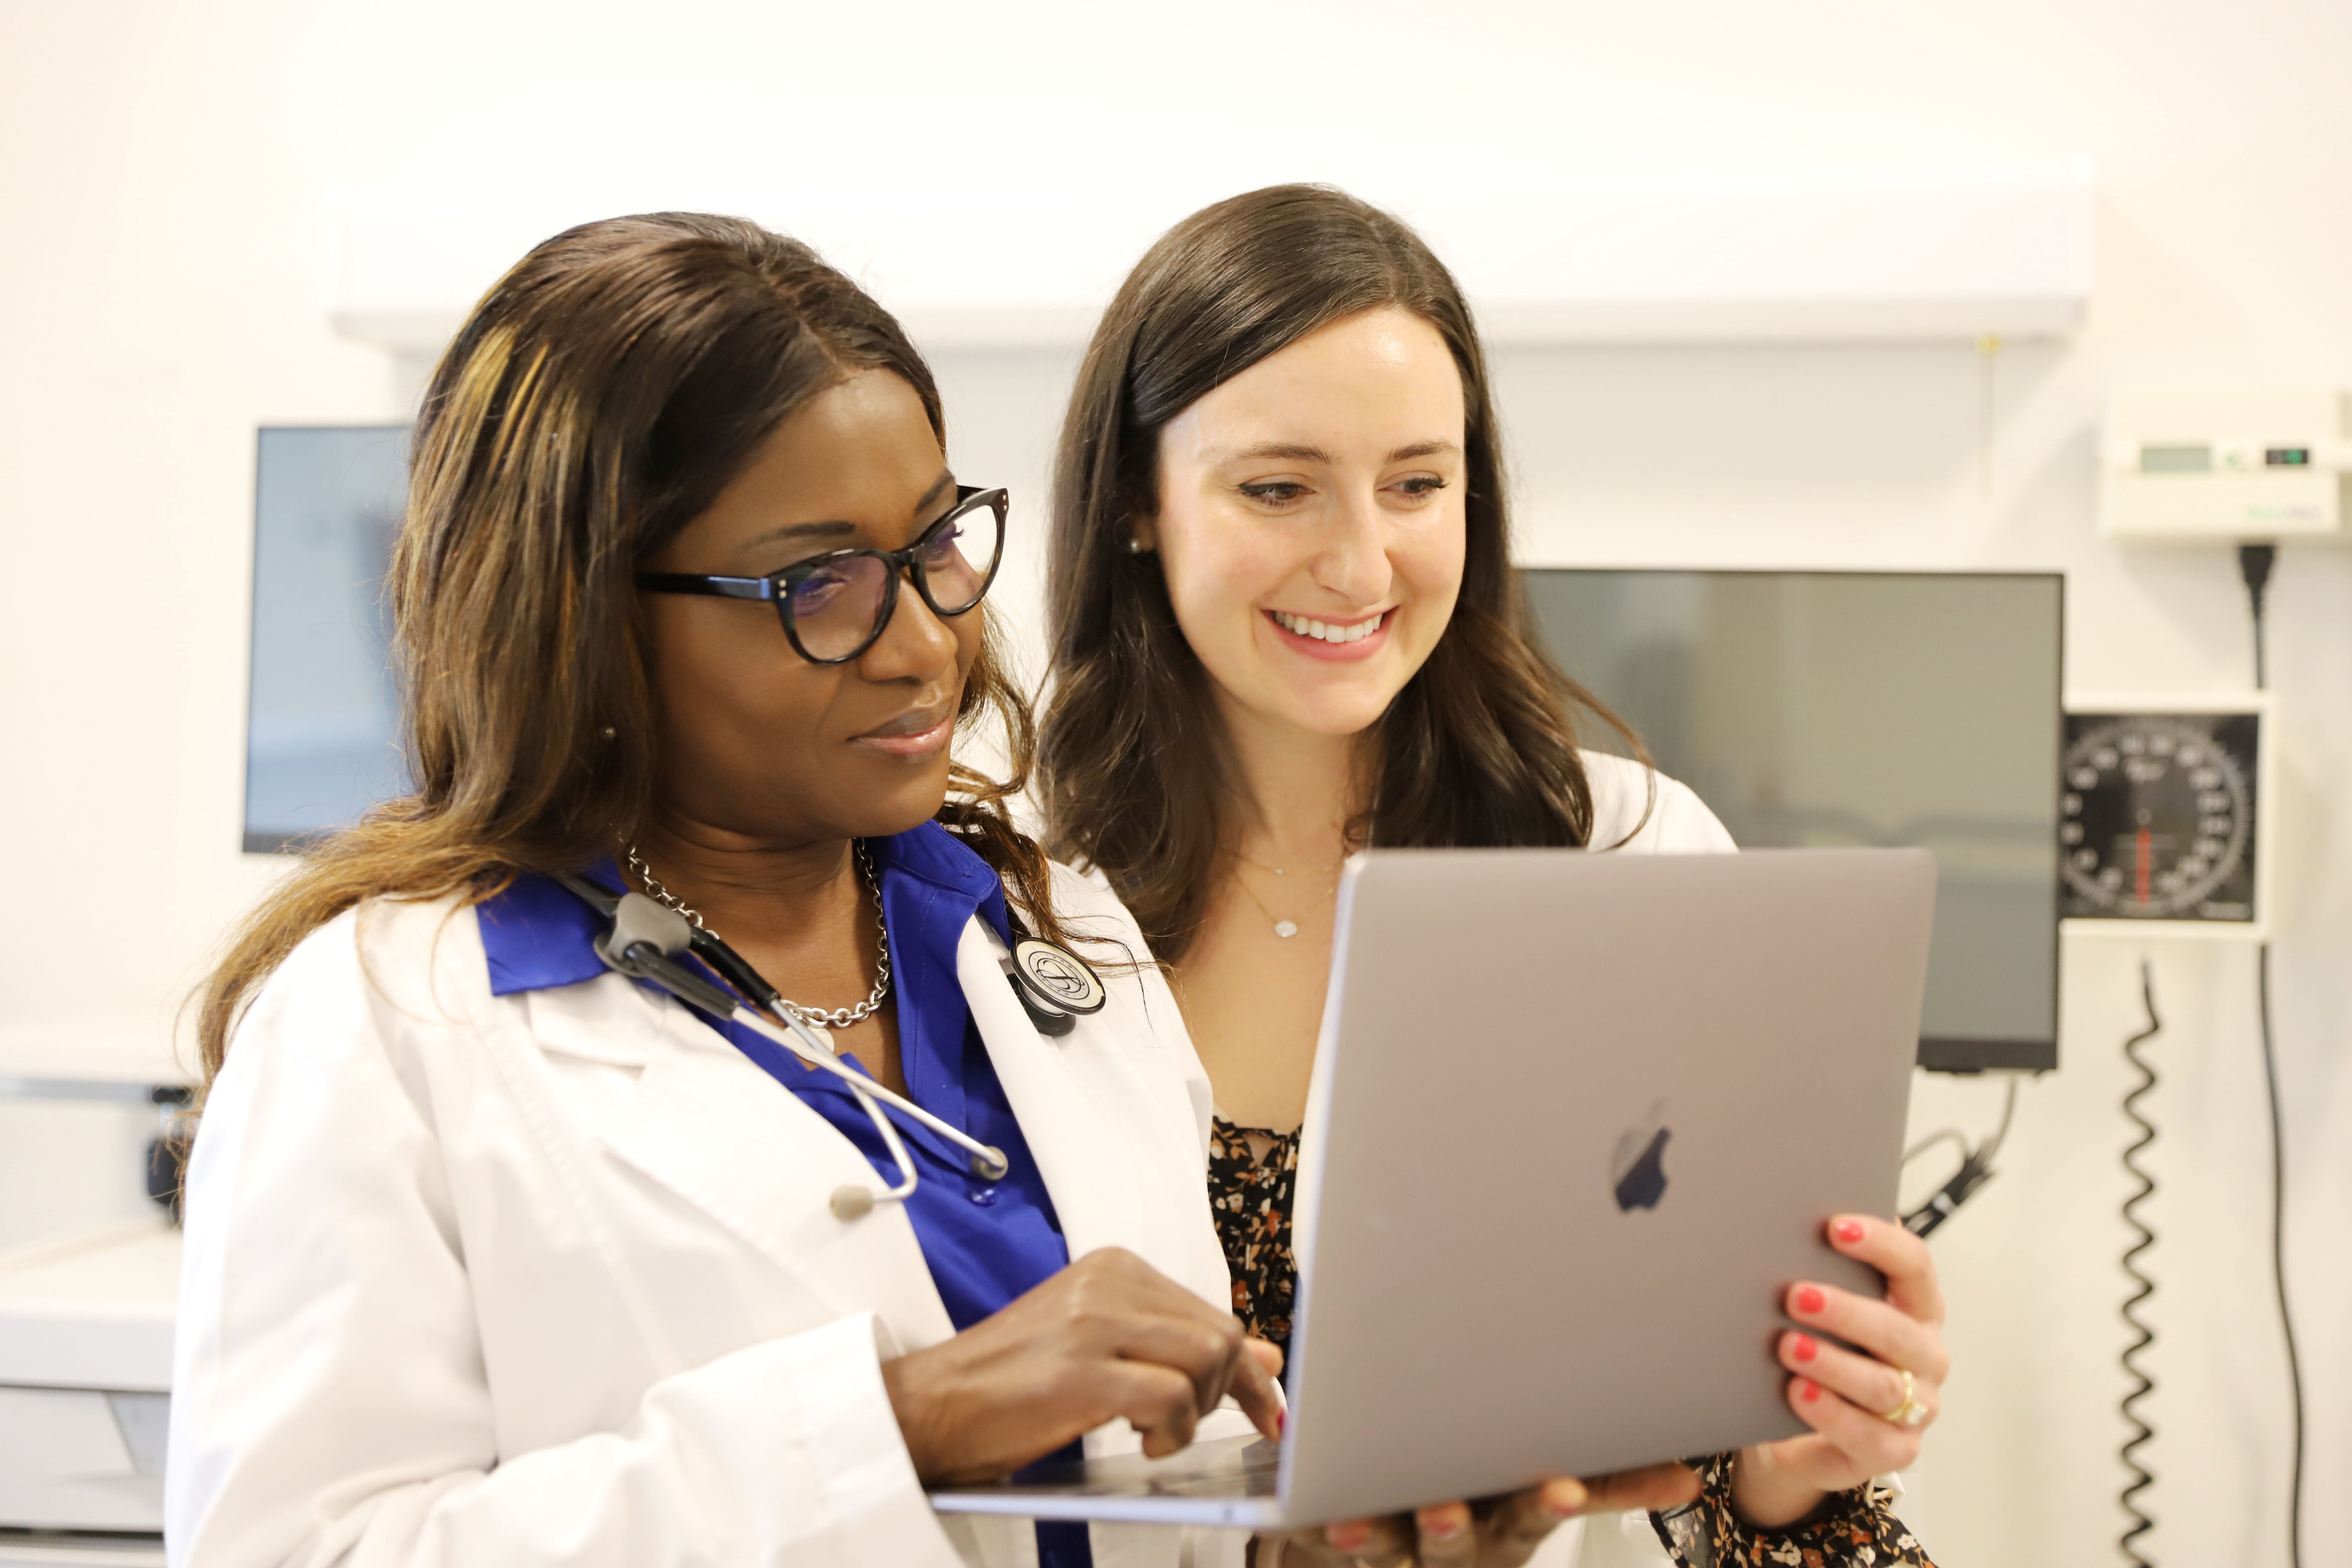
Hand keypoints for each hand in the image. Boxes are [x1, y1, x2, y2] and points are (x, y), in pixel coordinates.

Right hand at [880, 1247, 1284, 1485]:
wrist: (932, 1404)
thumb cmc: (1010, 1382)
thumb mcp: (1104, 1348)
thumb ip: (1179, 1345)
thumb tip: (1265, 1357)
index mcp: (1114, 1268)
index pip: (1213, 1312)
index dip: (1246, 1370)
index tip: (1264, 1408)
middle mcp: (1107, 1283)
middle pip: (1220, 1333)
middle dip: (1225, 1393)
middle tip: (1189, 1428)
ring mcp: (1094, 1323)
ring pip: (1207, 1358)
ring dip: (1196, 1412)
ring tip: (1155, 1432)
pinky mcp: (1082, 1371)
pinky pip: (1172, 1398)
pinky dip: (1172, 1432)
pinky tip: (1141, 1441)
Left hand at [1261, 1465, 1698, 1566]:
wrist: (1397, 1527)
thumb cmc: (1485, 1500)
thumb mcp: (1540, 1497)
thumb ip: (1610, 1483)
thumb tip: (1685, 1477)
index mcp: (1507, 1520)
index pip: (1532, 1513)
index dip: (1544, 1502)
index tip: (1561, 1489)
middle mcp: (1458, 1539)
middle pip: (1457, 1536)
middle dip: (1452, 1527)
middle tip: (1444, 1513)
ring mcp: (1401, 1543)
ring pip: (1390, 1541)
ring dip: (1376, 1532)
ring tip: (1359, 1522)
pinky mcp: (1348, 1535)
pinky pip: (1336, 1531)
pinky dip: (1327, 1522)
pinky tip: (1316, 1515)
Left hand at [1732, 1214, 1948, 1527]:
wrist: (1797, 1429)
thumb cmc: (1819, 1350)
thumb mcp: (1823, 1309)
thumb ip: (1822, 1269)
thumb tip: (1790, 1220)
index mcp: (1916, 1308)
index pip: (1914, 1266)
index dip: (1881, 1243)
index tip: (1835, 1227)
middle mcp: (1924, 1356)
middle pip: (1897, 1330)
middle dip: (1846, 1311)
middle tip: (1795, 1295)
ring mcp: (1915, 1407)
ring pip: (1882, 1385)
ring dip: (1833, 1363)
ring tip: (1789, 1346)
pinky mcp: (1893, 1451)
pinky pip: (1868, 1437)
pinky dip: (1831, 1413)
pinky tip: (1798, 1393)